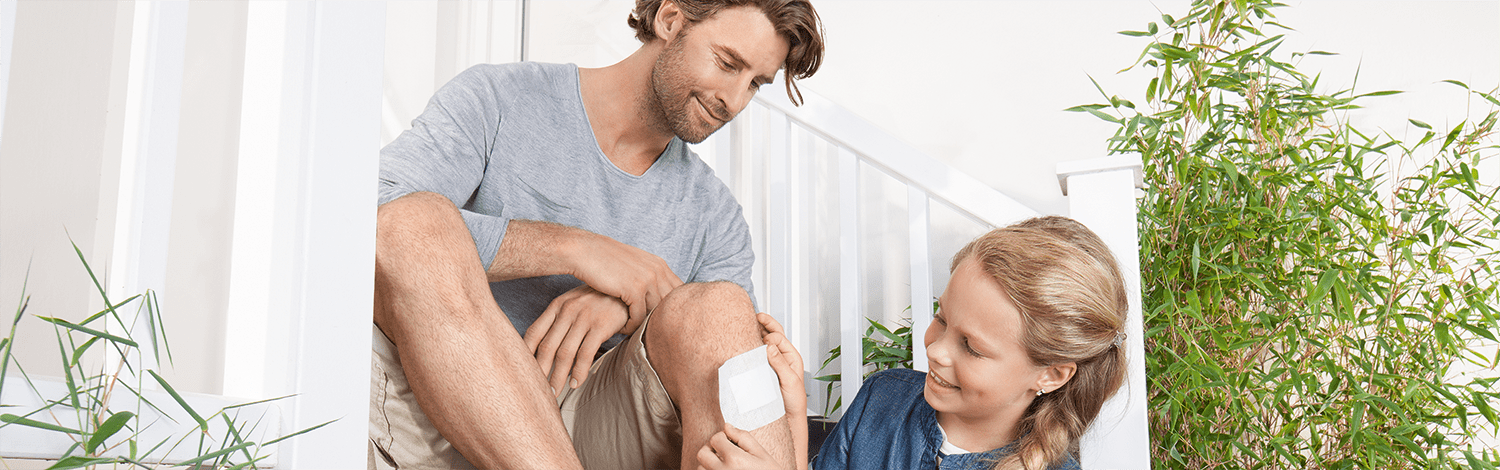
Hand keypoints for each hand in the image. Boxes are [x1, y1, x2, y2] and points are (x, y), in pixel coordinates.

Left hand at [524, 285, 627, 394]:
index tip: (523, 371)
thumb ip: (560, 318)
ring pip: (564, 354)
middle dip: (540, 372)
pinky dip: (579, 372)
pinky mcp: (601, 326)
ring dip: (558, 377)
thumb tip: (547, 344)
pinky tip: (576, 383)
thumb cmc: (600, 298)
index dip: (525, 354)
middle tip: (538, 390)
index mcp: (557, 306)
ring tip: (555, 393)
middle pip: (547, 347)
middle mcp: (567, 311)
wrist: (627, 287)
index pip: (534, 332)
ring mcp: (584, 318)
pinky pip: (585, 354)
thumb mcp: (575, 301)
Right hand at [566, 232, 682, 331]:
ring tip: (631, 329)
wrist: (583, 251)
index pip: (677, 293)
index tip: (654, 320)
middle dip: (656, 319)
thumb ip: (647, 277)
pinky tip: (621, 328)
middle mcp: (657, 271)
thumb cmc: (604, 260)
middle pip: (668, 305)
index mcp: (660, 264)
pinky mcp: (634, 289)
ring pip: (654, 313)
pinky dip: (630, 326)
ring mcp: (647, 279)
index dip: (668, 309)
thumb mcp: (633, 265)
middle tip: (643, 330)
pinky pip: (638, 317)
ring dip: (642, 325)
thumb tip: (657, 296)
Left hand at [696, 424, 785, 469]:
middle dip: (711, 449)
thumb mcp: (762, 455)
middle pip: (702, 454)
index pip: (715, 439)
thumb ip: (744, 438)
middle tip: (724, 452)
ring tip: (724, 465)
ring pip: (701, 468)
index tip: (730, 442)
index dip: (723, 437)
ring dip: (709, 464)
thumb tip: (727, 427)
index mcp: (735, 460)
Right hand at [758, 313, 807, 469]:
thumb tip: (770, 345)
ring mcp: (771, 363)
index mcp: (792, 357)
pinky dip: (751, 346)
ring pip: (763, 343)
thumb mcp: (790, 381)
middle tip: (755, 315)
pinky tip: (743, 343)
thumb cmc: (794, 402)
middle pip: (773, 334)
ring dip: (756, 333)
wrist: (788, 419)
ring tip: (747, 324)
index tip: (762, 338)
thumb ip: (781, 363)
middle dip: (764, 323)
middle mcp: (782, 357)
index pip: (779, 338)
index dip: (770, 335)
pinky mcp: (763, 371)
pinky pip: (756, 355)